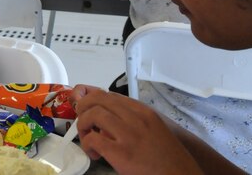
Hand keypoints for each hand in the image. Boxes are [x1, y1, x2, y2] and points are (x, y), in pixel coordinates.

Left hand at [71, 85, 200, 174]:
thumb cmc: (168, 158)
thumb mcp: (152, 129)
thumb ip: (131, 119)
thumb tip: (105, 116)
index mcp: (143, 111)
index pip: (109, 94)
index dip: (91, 98)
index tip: (84, 106)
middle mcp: (135, 118)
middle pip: (97, 98)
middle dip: (83, 107)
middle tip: (84, 122)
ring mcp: (128, 134)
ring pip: (92, 114)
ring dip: (83, 125)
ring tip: (88, 138)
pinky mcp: (121, 153)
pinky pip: (93, 139)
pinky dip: (87, 144)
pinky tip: (95, 154)